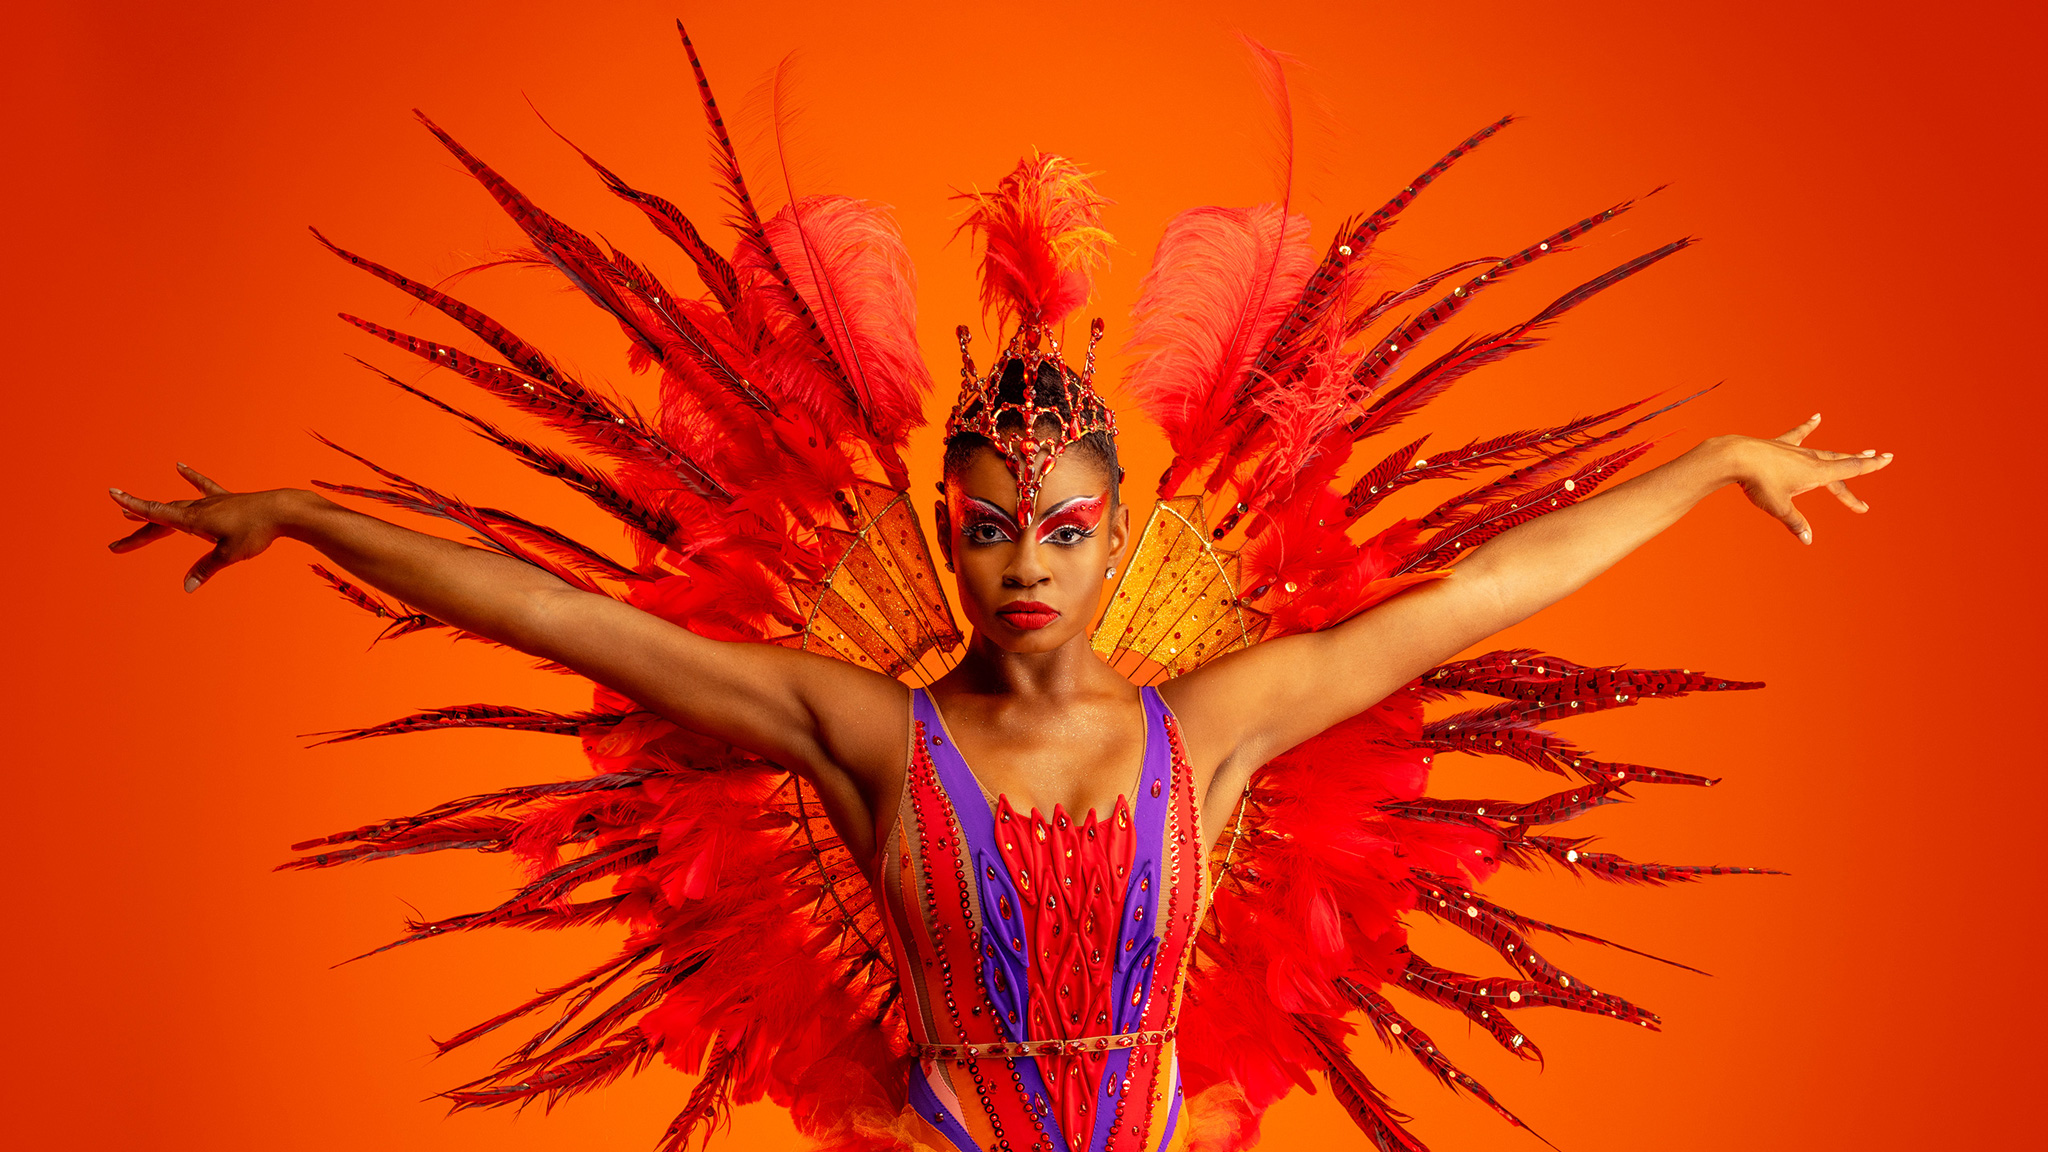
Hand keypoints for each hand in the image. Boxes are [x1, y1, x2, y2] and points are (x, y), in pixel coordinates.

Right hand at [108, 464, 299, 590]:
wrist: (284, 510)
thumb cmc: (257, 532)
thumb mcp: (229, 554)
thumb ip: (206, 569)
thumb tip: (186, 587)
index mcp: (194, 519)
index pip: (157, 513)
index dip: (133, 506)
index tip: (112, 494)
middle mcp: (199, 508)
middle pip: (162, 518)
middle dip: (138, 531)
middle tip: (116, 546)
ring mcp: (213, 502)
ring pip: (177, 506)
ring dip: (156, 511)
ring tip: (134, 513)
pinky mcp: (227, 500)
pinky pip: (204, 487)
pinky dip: (191, 478)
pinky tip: (179, 466)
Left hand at [1723, 414, 1892, 544]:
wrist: (1735, 456)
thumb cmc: (1758, 482)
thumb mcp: (1778, 507)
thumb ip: (1795, 522)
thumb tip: (1808, 540)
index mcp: (1816, 473)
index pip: (1850, 469)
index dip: (1870, 465)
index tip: (1888, 458)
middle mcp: (1811, 458)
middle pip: (1841, 463)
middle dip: (1861, 463)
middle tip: (1880, 459)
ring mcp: (1796, 450)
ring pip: (1825, 452)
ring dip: (1842, 454)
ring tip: (1859, 452)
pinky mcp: (1780, 444)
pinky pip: (1798, 435)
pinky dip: (1808, 427)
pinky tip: (1817, 417)